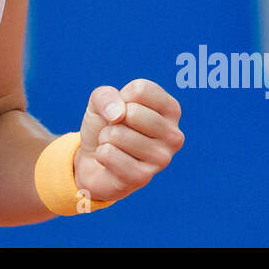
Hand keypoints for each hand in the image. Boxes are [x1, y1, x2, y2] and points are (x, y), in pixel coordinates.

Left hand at [73, 78, 183, 203]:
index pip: (141, 90)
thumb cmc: (105, 125)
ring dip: (105, 138)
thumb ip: (106, 96)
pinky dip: (101, 154)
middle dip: (113, 120)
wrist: (93, 161)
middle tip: (117, 130)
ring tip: (114, 146)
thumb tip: (118, 114)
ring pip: (118, 134)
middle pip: (132, 113)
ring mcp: (162, 159)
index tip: (122, 110)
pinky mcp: (143, 178)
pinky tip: (110, 162)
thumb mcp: (101, 101)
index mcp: (171, 110)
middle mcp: (174, 135)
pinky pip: (108, 154)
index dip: (121, 97)